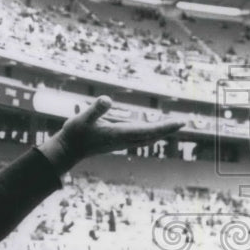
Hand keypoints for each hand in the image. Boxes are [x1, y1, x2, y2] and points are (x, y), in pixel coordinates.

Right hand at [37, 95, 184, 172]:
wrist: (67, 151)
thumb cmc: (74, 134)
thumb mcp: (82, 118)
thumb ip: (95, 110)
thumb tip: (107, 99)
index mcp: (118, 134)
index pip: (147, 130)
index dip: (164, 126)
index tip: (179, 122)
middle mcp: (122, 140)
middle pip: (150, 135)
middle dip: (166, 129)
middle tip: (182, 121)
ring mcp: (119, 142)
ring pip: (145, 138)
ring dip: (159, 132)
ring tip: (171, 126)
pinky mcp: (115, 142)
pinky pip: (138, 139)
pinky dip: (148, 134)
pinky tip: (150, 132)